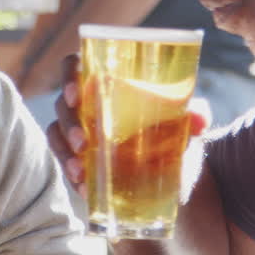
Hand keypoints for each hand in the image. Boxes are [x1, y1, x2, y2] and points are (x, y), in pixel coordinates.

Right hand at [46, 53, 211, 198]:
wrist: (175, 176)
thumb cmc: (175, 135)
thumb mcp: (187, 125)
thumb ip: (195, 116)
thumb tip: (198, 120)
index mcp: (108, 82)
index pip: (75, 65)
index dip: (69, 75)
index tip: (77, 95)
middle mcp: (88, 104)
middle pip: (63, 104)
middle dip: (68, 123)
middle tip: (84, 142)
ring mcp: (80, 133)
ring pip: (56, 134)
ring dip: (64, 152)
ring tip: (81, 172)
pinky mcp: (80, 160)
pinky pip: (65, 163)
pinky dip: (71, 175)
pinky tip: (84, 189)